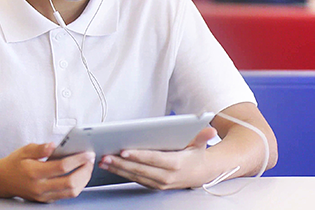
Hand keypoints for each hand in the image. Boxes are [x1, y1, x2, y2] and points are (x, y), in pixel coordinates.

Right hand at [0, 142, 94, 202]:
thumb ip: (40, 148)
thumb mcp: (24, 150)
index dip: (78, 159)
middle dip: (85, 170)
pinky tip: (80, 175)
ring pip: (71, 192)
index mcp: (34, 172)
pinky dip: (77, 185)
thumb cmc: (14, 164)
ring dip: (84, 179)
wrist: (2, 181)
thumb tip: (54, 145)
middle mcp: (40, 187)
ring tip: (87, 167)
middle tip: (90, 160)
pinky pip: (66, 195)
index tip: (87, 153)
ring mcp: (43, 195)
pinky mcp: (46, 200)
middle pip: (70, 183)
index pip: (62, 167)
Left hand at [98, 127, 217, 189]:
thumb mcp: (201, 143)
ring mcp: (160, 183)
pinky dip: (123, 173)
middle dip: (122, 163)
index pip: (153, 159)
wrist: (202, 174)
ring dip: (118, 169)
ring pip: (135, 176)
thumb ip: (203, 135)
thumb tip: (210, 129)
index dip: (138, 155)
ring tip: (104, 161)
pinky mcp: (154, 185)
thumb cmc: (197, 155)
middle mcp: (167, 176)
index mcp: (175, 164)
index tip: (124, 150)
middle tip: (106, 156)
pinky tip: (112, 167)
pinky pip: (136, 180)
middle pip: (140, 169)